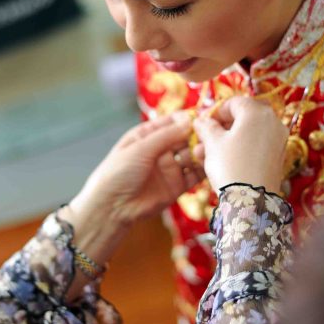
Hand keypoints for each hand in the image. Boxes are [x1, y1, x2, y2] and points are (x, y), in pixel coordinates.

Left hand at [70, 112, 204, 230]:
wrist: (112, 207)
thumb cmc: (118, 172)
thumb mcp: (141, 148)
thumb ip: (167, 135)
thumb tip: (190, 121)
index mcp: (148, 135)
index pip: (173, 122)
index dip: (188, 118)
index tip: (205, 115)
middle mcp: (161, 149)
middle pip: (185, 137)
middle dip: (198, 135)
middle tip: (212, 133)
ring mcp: (170, 168)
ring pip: (192, 155)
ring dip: (201, 152)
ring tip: (208, 150)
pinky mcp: (177, 186)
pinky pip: (195, 175)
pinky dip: (204, 169)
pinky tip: (211, 164)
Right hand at [192, 96, 287, 193]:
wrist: (252, 202)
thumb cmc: (230, 166)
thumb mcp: (213, 143)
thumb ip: (206, 126)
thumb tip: (201, 120)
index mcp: (257, 112)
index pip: (234, 102)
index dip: (215, 111)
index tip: (201, 123)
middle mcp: (273, 121)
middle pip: (243, 117)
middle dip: (220, 127)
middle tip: (202, 138)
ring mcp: (279, 140)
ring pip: (248, 133)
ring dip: (227, 139)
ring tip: (204, 153)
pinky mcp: (278, 156)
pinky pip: (256, 145)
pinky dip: (240, 148)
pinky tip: (223, 160)